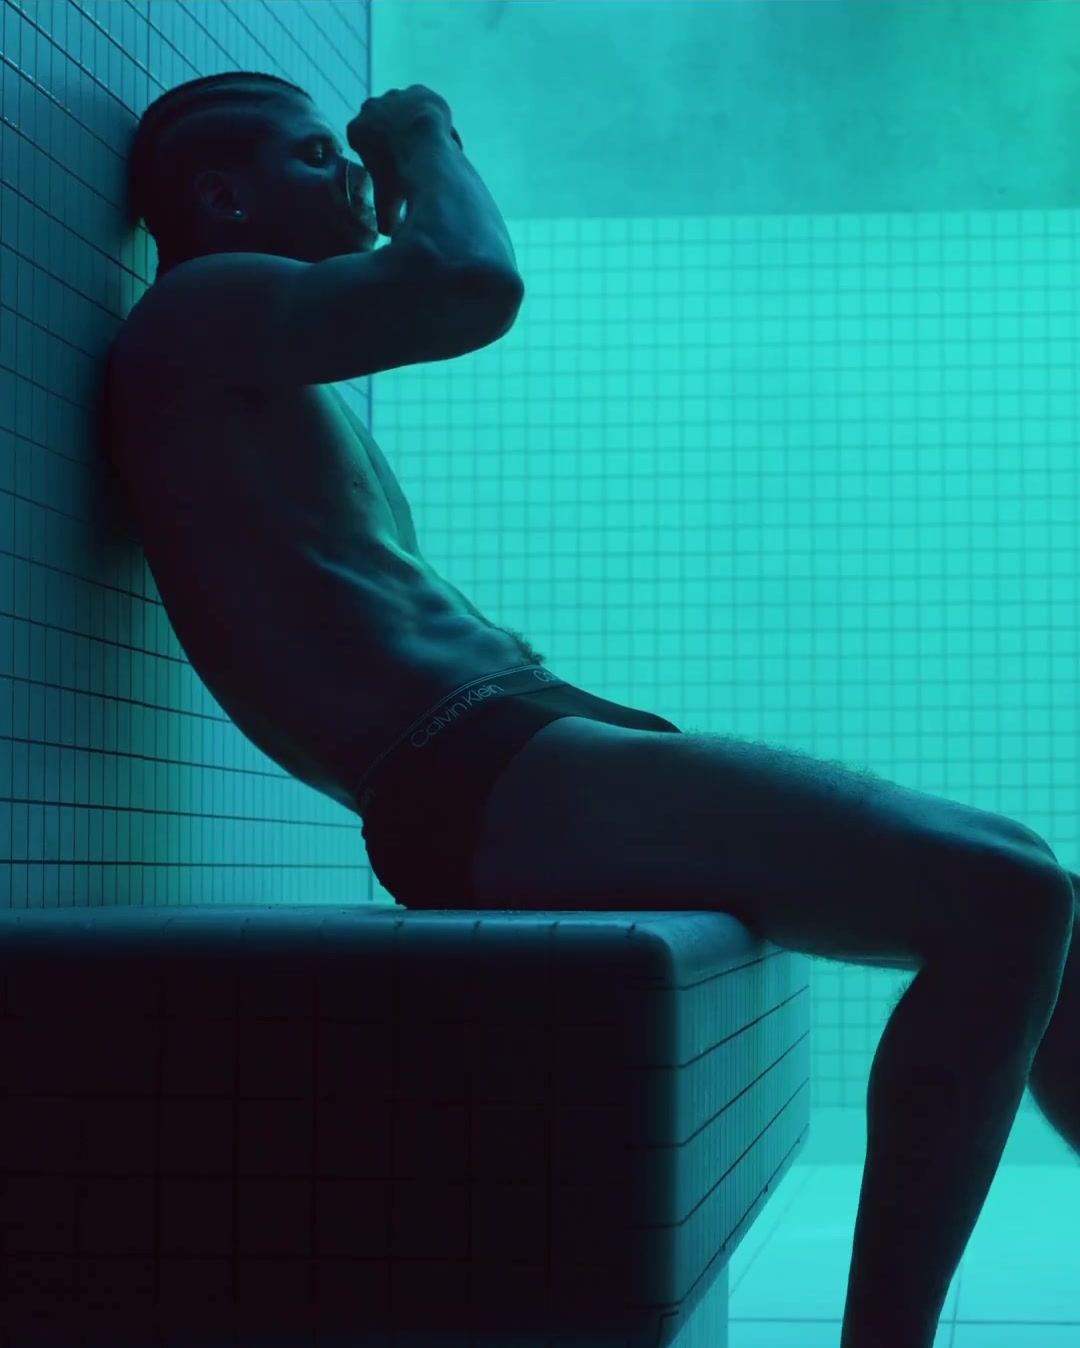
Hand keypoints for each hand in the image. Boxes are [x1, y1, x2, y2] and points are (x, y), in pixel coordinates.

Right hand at [347, 86, 463, 236]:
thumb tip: (388, 237)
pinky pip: (427, 108)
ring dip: (415, 132)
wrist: (423, 138)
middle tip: (413, 164)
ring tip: (430, 153)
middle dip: (398, 145)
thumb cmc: (401, 171)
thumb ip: (385, 217)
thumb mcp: (388, 199)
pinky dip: (433, 121)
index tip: (396, 172)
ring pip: (407, 118)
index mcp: (356, 130)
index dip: (381, 163)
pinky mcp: (419, 91)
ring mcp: (395, 96)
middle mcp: (370, 107)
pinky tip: (442, 137)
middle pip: (386, 131)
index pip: (364, 145)